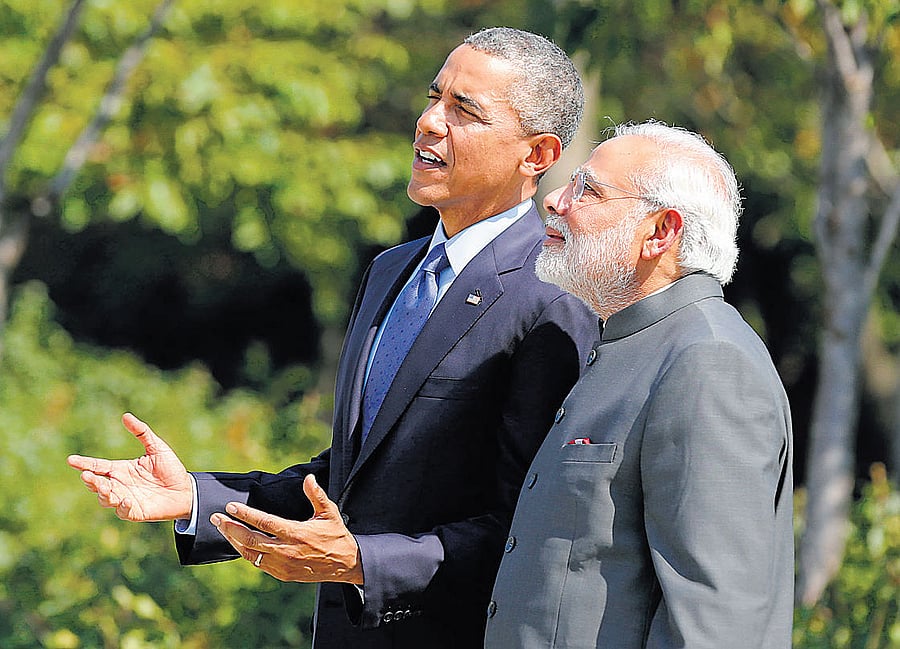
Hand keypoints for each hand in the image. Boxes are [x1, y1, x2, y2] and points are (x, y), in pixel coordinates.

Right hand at [66, 413, 192, 521]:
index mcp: (121, 469)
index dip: (84, 463)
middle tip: (87, 475)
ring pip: (105, 498)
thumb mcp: (156, 447)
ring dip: (103, 493)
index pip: (98, 466)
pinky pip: (123, 511)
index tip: (71, 460)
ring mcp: (125, 499)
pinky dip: (122, 506)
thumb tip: (125, 416)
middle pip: (97, 483)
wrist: (186, 489)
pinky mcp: (134, 512)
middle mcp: (119, 484)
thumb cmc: (170, 468)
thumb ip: (142, 432)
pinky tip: (126, 499)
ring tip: (104, 486)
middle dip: (90, 480)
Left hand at [211, 474, 362, 584]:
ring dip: (234, 541)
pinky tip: (238, 542)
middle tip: (216, 517)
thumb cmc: (336, 536)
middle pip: (250, 540)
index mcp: (297, 533)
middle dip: (230, 528)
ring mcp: (283, 565)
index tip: (231, 506)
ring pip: (250, 554)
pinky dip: (245, 552)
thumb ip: (316, 495)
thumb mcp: (329, 513)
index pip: (265, 523)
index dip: (246, 514)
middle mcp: (287, 551)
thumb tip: (308, 478)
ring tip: (222, 528)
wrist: (344, 564)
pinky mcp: (282, 574)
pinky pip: (258, 563)